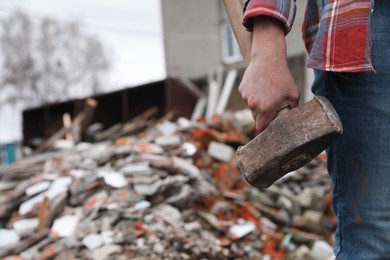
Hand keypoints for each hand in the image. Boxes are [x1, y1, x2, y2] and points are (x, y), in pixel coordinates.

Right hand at [239, 17, 299, 131]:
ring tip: (266, 91)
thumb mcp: (293, 95)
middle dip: (263, 114)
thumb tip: (288, 120)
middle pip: (256, 118)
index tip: (270, 123)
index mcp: (265, 109)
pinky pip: (247, 97)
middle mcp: (253, 105)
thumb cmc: (283, 77)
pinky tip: (260, 85)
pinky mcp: (242, 90)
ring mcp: (246, 97)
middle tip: (271, 104)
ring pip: (251, 107)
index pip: (260, 127)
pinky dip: (253, 94)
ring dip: (257, 103)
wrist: (268, 59)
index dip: (265, 126)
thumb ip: (290, 110)